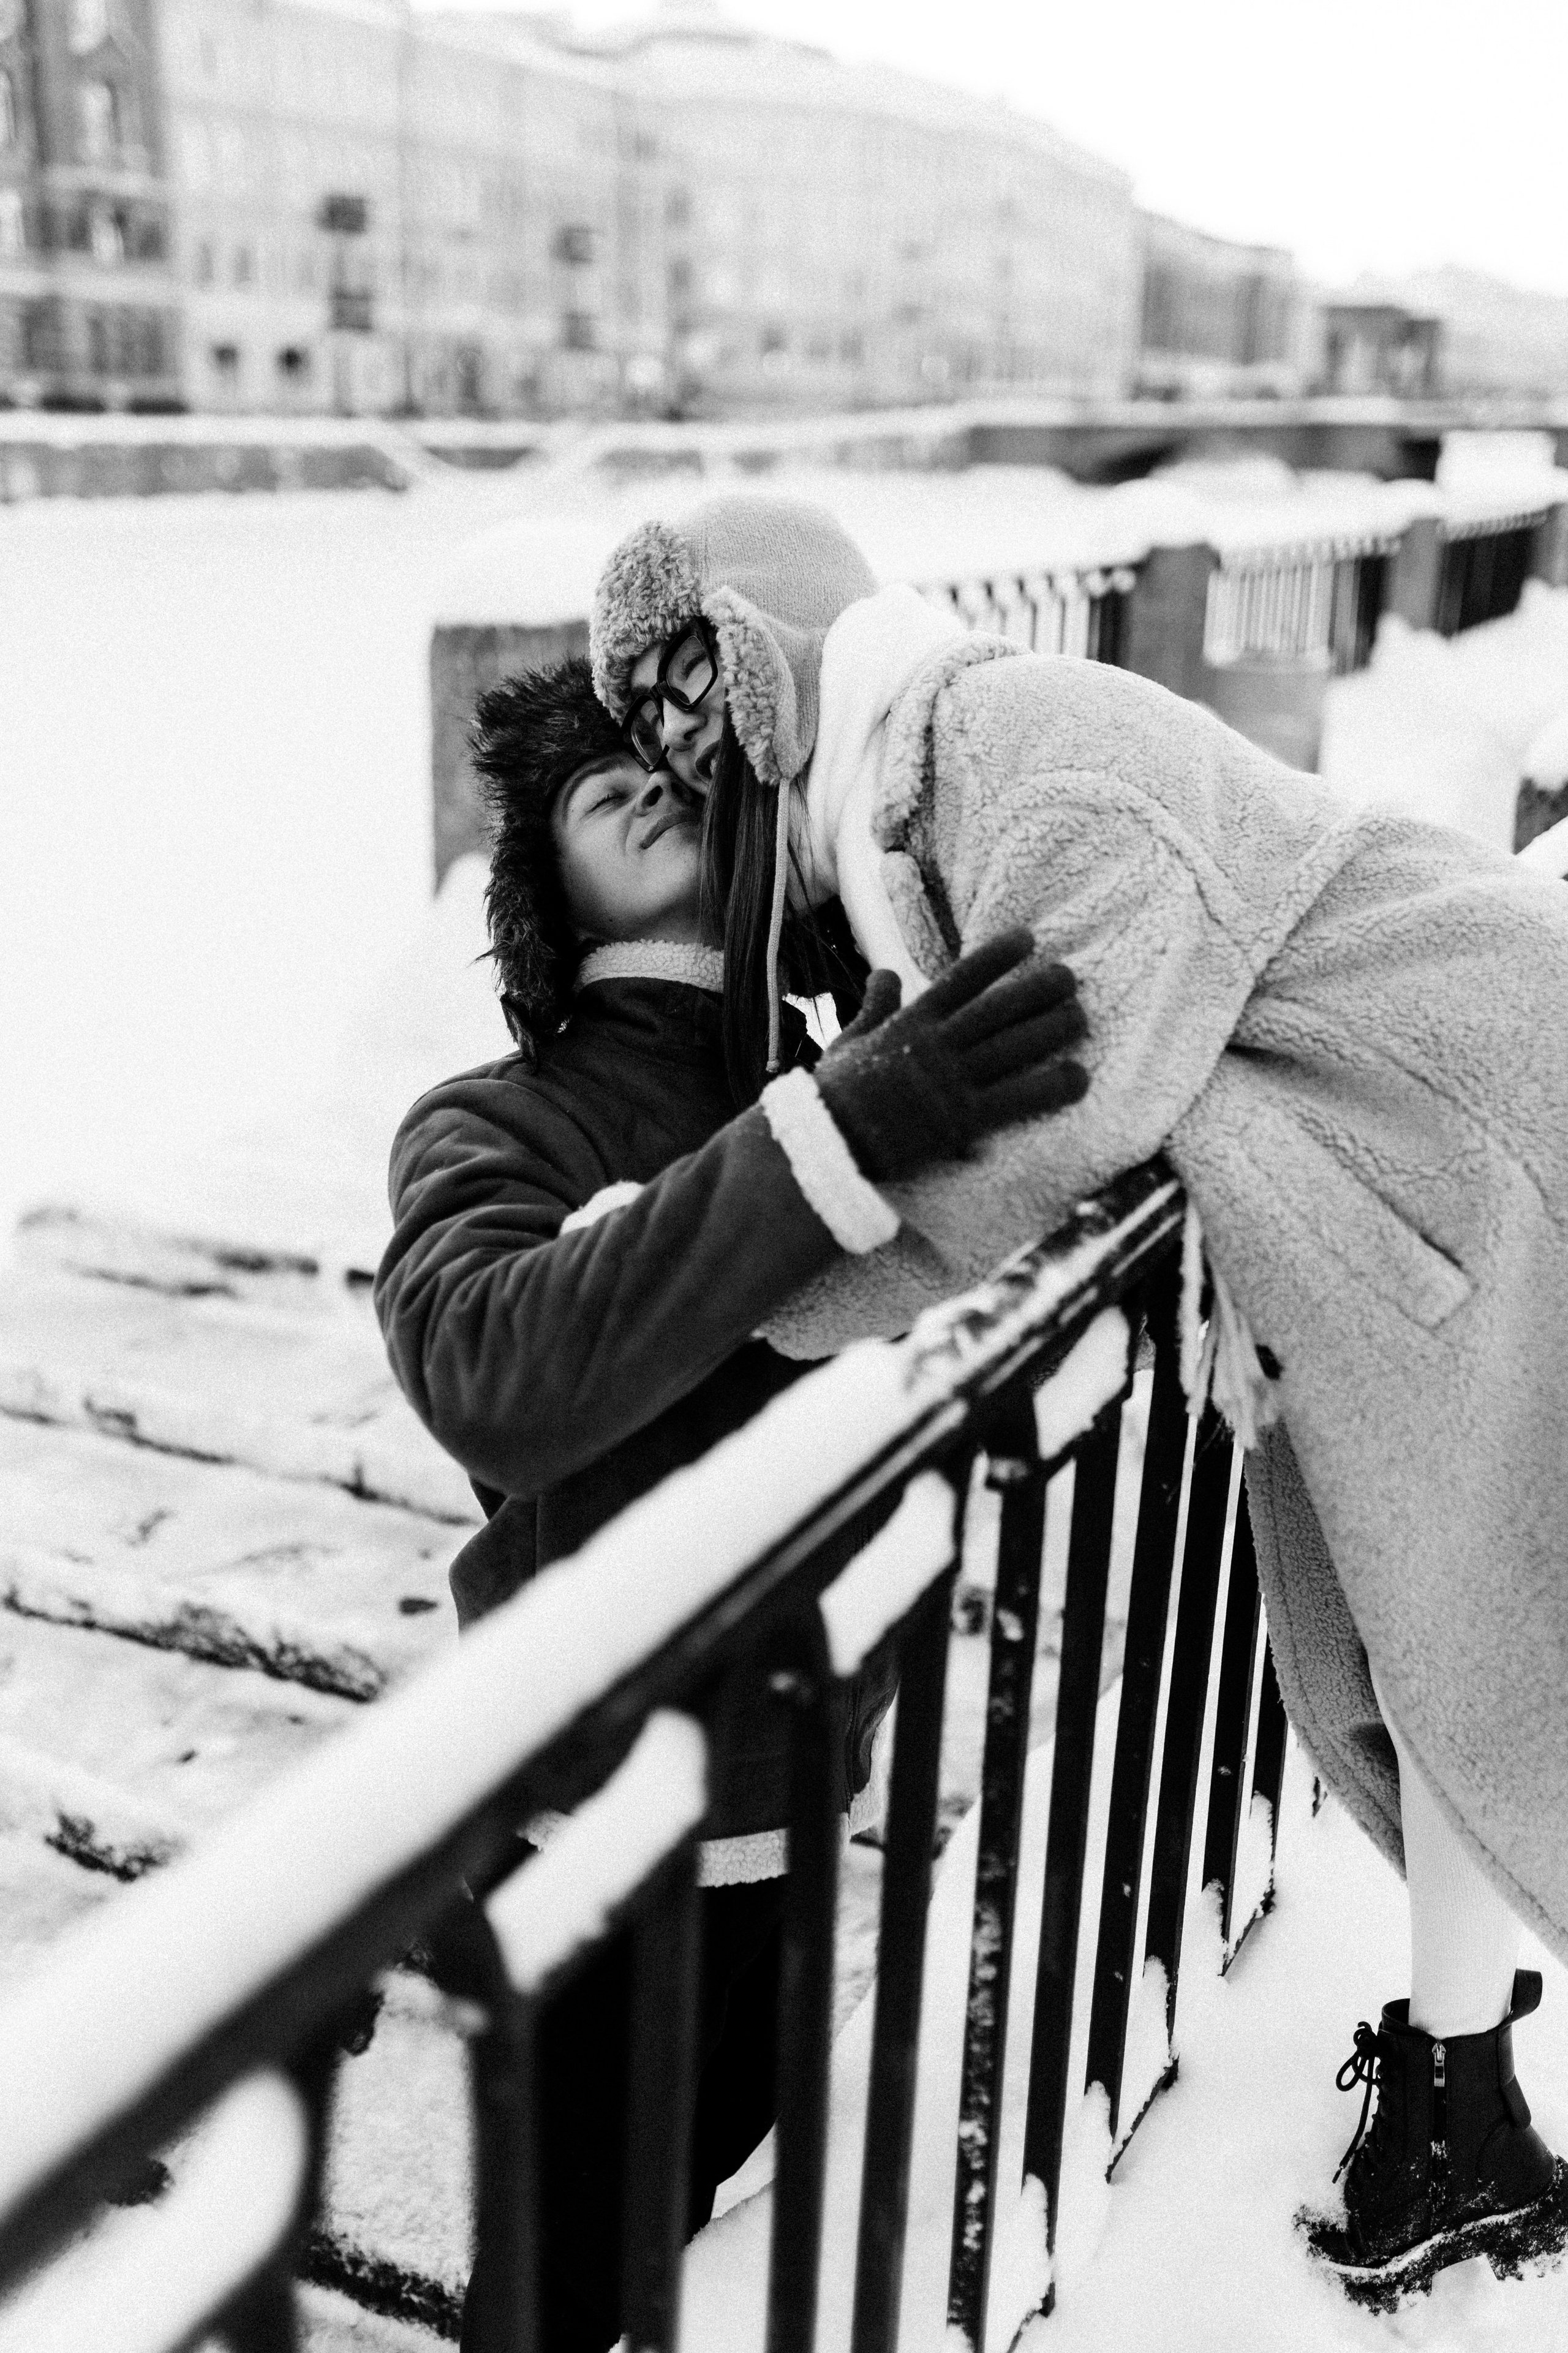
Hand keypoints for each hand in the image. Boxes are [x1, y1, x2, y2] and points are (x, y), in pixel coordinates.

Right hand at [814, 928, 1087, 1185]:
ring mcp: (951, 1082)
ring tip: (1083, 1016)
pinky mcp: (962, 1121)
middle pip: (998, 1010)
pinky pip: (1016, 1100)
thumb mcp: (848, 1041)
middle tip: (1070, 976)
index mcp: (910, 1023)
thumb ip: (874, 1006)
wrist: (827, 1144)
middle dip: (1037, 989)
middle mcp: (936, 1045)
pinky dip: (1050, 1088)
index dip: (998, 956)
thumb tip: (884, 973)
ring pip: (1013, 1047)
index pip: (962, 979)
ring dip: (1052, 1029)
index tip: (1028, 937)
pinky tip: (1080, 1078)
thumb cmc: (834, 1096)